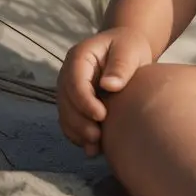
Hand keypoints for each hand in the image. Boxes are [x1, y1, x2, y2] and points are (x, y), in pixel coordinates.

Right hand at [57, 27, 153, 156]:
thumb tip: (110, 86)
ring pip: (65, 115)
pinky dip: (79, 136)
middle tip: (97, 137)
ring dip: (77, 132)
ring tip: (95, 146)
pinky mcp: (73, 104)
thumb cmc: (129, 47)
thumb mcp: (130, 50)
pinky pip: (70, 122)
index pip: (75, 82)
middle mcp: (68, 74)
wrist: (126, 50)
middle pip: (66, 102)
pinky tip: (93, 148)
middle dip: (79, 122)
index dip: (84, 101)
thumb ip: (121, 66)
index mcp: (79, 57)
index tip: (101, 116)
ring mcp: (68, 90)